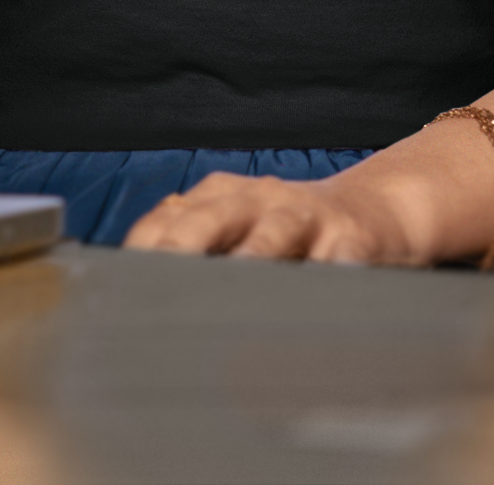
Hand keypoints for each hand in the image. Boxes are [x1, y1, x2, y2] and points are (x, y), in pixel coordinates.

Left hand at [122, 164, 441, 265]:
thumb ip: (192, 245)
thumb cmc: (293, 230)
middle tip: (158, 282)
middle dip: (182, 246)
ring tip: (235, 280)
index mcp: (223, 198)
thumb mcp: (238, 226)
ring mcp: (307, 215)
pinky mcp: (353, 237)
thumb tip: (129, 294)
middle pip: (212, 216)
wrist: (375, 209)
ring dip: (253, 255)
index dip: (144, 248)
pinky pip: (338, 258)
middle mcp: (259, 199)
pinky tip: (314, 296)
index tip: (118, 285)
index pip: (169, 217)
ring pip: (275, 231)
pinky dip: (324, 275)